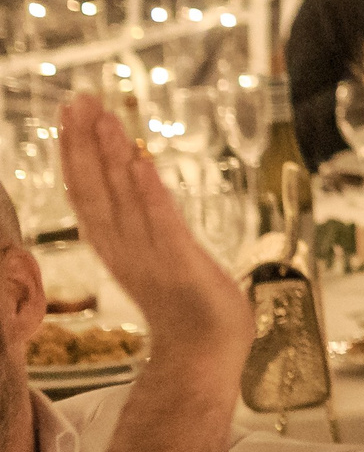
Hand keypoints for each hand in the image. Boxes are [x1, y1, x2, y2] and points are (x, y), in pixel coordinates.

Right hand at [55, 97, 252, 379]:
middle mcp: (126, 248)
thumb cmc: (186, 300)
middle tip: (78, 100)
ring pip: (125, 201)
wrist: (207, 351)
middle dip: (85, 144)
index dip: (75, 153)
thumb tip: (133, 177)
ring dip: (113, 158)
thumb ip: (143, 221)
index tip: (68, 113)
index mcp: (117, 245)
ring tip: (104, 118)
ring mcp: (152, 258)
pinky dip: (151, 196)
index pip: (87, 192)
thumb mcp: (158, 252)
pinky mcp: (183, 267)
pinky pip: (163, 227)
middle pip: (97, 190)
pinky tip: (143, 164)